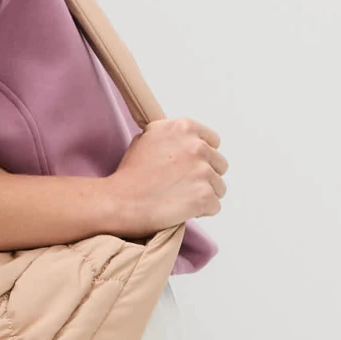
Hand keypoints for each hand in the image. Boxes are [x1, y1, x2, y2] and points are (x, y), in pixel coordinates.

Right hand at [108, 115, 227, 236]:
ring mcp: (202, 171)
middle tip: (183, 186)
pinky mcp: (204, 195)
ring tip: (180, 199)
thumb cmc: (129, 174)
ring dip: (204, 194)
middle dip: (205, 176)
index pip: (213, 141)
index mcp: (184, 128)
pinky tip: (182, 210)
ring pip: (219, 187)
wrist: (120, 201)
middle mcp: (196, 146)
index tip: (189, 167)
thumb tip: (184, 143)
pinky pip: (215, 206)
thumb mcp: (146, 138)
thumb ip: (171, 137)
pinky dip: (202, 211)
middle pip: (220, 164)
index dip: (202, 157)